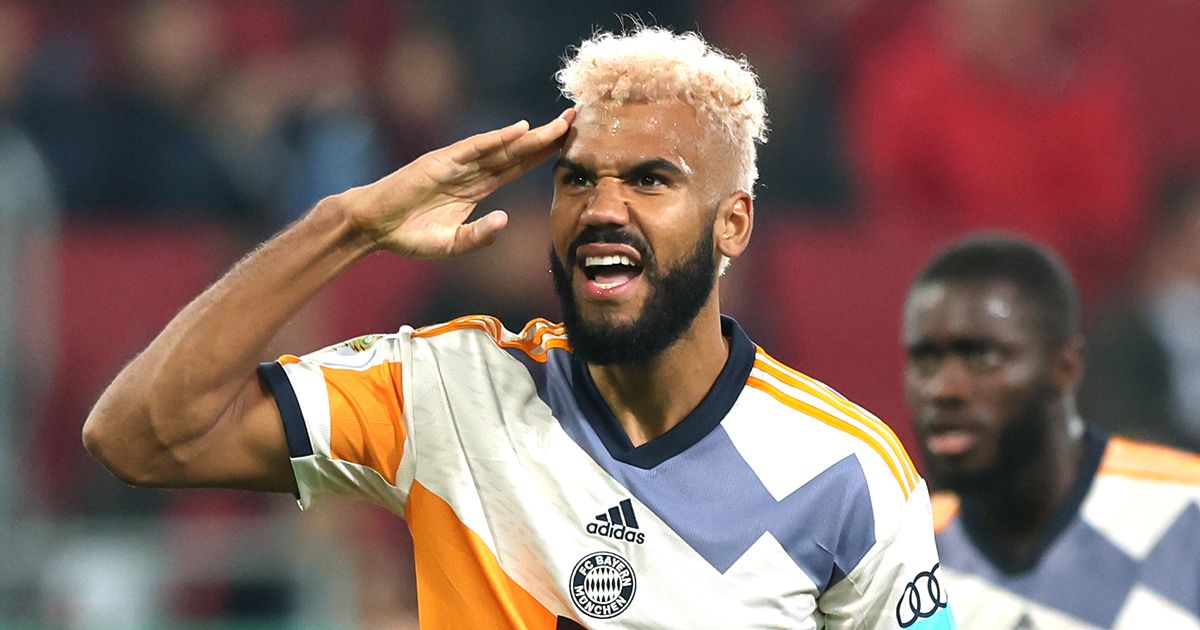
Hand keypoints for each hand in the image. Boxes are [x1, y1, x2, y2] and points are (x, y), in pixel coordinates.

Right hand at [343, 109, 575, 257]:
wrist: (373, 226)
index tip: (570, 145)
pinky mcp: (440, 162)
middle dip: (547, 138)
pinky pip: (473, 148)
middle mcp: (471, 171)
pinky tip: (519, 131)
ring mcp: (456, 164)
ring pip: (502, 147)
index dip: (543, 156)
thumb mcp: (451, 244)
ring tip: (560, 124)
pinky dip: (496, 139)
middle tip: (577, 122)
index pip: (518, 167)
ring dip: (531, 136)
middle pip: (517, 152)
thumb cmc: (408, 234)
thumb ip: (479, 235)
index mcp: (477, 188)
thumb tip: (505, 219)